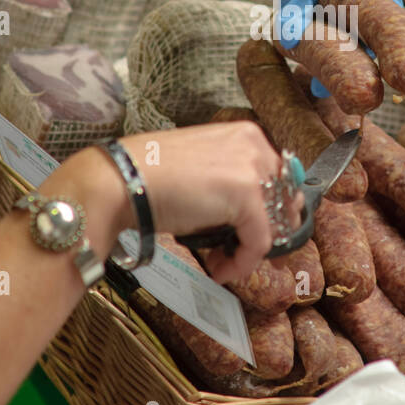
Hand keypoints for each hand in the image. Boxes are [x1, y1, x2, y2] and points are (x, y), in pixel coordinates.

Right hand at [57, 123, 302, 286]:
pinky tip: (219, 270)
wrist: (121, 180)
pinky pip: (259, 241)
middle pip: (283, 201)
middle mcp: (255, 145)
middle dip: (264, 233)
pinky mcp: (246, 195)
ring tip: (221, 263)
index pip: (279, 180)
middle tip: (238, 254)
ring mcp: (252, 167)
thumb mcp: (203, 170)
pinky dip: (242, 263)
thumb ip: (231, 183)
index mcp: (247, 135)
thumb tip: (251, 217)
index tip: (249, 237)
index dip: (269, 214)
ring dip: (249, 251)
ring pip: (274, 223)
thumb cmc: (150, 177)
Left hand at [220, 0, 402, 85]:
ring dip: (330, 51)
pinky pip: (318, 13)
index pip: (390, 19)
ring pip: (339, 22)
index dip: (390, 54)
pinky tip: (298, 57)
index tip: (385, 86)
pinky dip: (311, 33)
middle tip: (345, 97)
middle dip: (356, 61)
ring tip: (319, 88)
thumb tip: (291, 41)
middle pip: (365, 26)